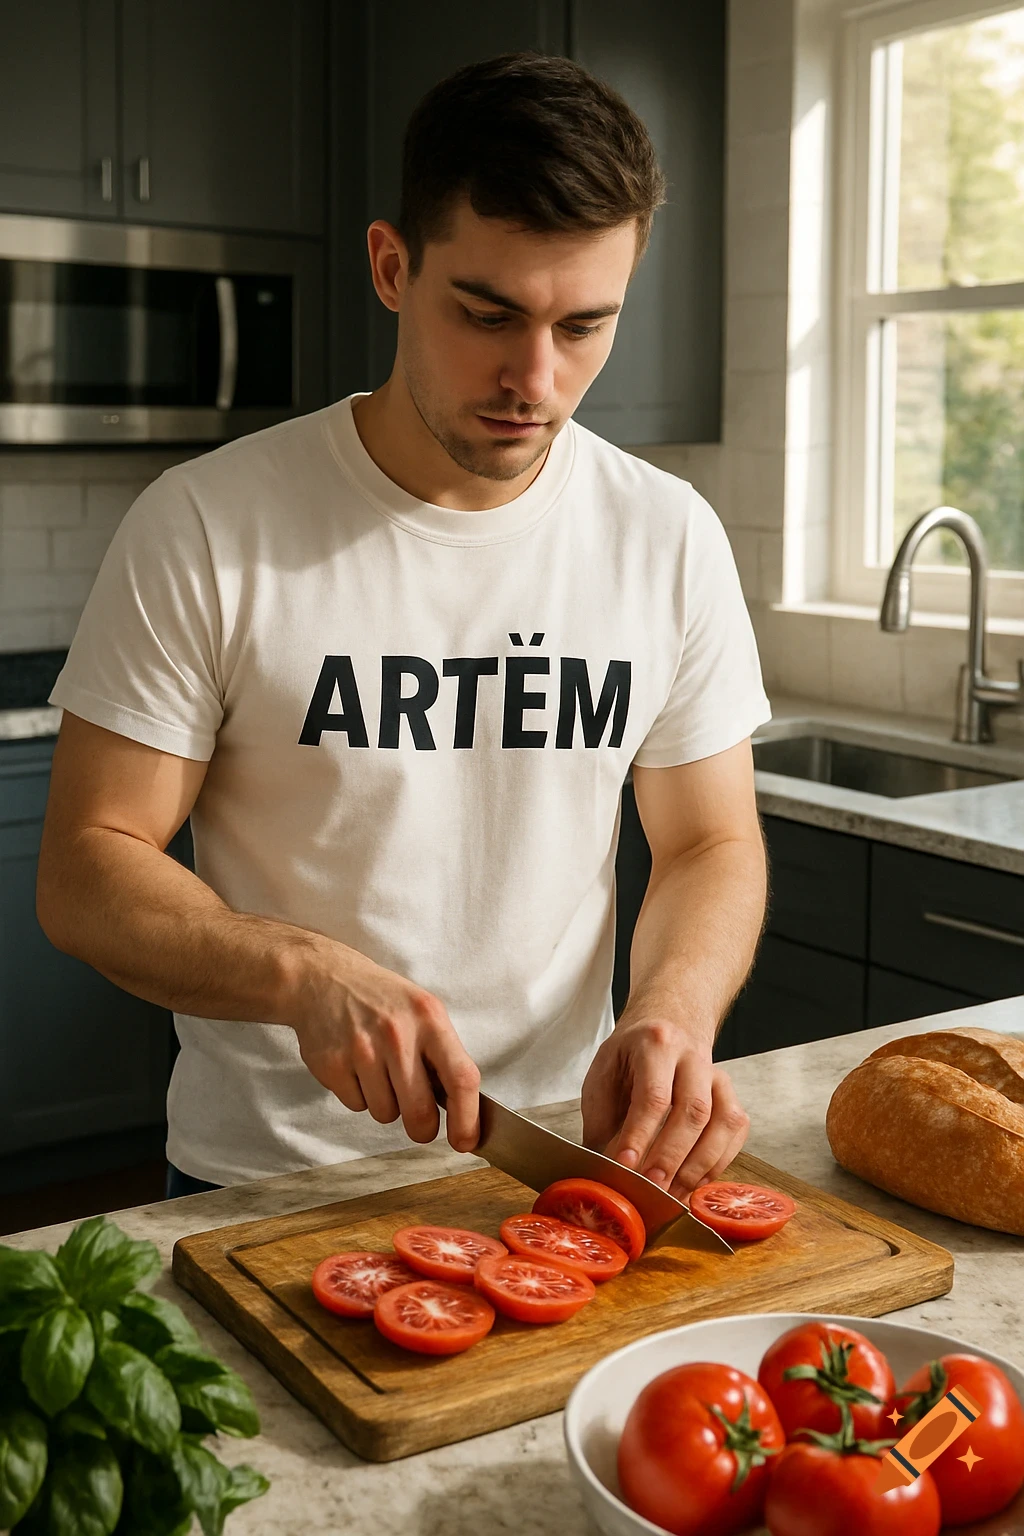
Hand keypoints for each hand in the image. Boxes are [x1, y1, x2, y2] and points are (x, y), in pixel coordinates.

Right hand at [287, 939, 480, 1151]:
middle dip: (422, 1128)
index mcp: (429, 1018)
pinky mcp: (332, 1064)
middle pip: (420, 1112)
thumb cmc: (383, 1001)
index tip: (466, 1141)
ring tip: (379, 1071)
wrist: (324, 979)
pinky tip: (356, 1067)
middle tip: (420, 1122)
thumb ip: (444, 1054)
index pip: (461, 1078)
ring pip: (386, 1114)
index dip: (467, 1119)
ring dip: (387, 1105)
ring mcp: (362, 1049)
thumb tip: (465, 1109)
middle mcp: (397, 1034)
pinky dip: (360, 1096)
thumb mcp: (423, 1011)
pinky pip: (357, 1106)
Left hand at [580, 1007, 749, 1198]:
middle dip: (671, 1154)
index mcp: (655, 1044)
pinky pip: (736, 1132)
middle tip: (652, 1186)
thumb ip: (603, 1118)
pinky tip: (694, 1182)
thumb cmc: (630, 1057)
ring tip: (673, 1193)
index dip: (640, 1134)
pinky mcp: (732, 1095)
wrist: (668, 1024)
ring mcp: (718, 1075)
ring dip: (698, 1164)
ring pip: (723, 1122)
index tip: (626, 1165)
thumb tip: (606, 1167)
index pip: (653, 1095)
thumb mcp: (604, 1074)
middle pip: (693, 1109)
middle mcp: (693, 1056)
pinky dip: (718, 1162)